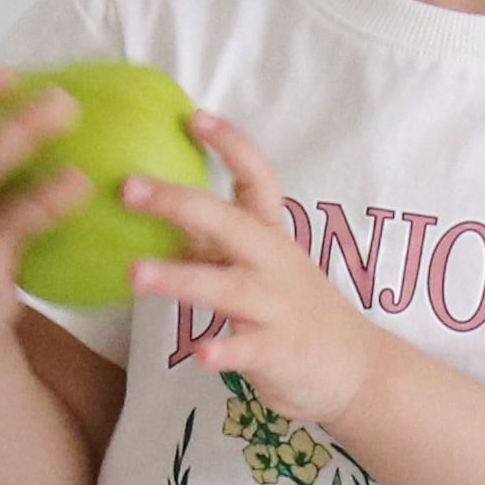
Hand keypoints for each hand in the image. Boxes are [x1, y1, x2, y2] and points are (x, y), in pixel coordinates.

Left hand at [121, 110, 388, 424]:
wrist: (356, 368)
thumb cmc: (293, 310)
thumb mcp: (259, 265)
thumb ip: (214, 239)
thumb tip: (156, 204)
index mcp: (271, 236)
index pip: (258, 179)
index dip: (231, 147)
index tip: (196, 116)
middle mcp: (274, 263)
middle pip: (230, 223)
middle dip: (179, 202)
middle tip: (128, 188)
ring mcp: (277, 307)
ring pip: (227, 287)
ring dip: (181, 279)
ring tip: (136, 274)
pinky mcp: (278, 352)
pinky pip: (248, 349)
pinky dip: (225, 350)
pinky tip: (201, 353)